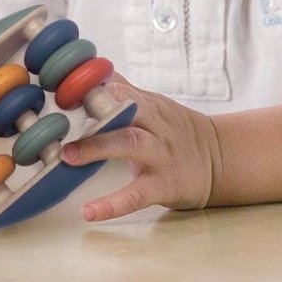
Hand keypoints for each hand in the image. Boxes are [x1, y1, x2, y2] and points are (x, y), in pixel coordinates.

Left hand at [60, 76, 221, 222]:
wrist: (218, 159)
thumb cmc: (176, 131)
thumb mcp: (155, 105)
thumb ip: (125, 91)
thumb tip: (93, 70)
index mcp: (151, 106)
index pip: (123, 89)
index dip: (95, 88)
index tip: (64, 88)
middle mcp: (156, 126)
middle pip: (129, 110)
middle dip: (98, 110)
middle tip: (62, 117)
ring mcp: (161, 156)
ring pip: (131, 144)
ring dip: (98, 148)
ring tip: (67, 156)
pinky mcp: (164, 185)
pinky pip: (137, 195)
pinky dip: (112, 205)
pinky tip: (89, 211)